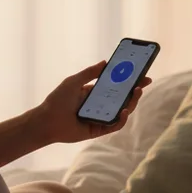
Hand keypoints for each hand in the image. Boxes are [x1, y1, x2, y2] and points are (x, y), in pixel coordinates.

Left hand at [30, 61, 151, 144]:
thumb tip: (106, 62)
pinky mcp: (99, 129)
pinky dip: (122, 118)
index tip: (140, 73)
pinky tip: (124, 110)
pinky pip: (115, 124)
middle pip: (122, 98)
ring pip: (122, 111)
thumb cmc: (57, 100)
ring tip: (137, 92)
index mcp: (94, 92)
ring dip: (132, 102)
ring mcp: (101, 117)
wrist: (47, 121)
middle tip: (144, 82)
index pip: (115, 85)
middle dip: (135, 90)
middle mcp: (100, 105)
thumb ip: (90, 73)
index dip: (129, 80)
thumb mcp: (74, 81)